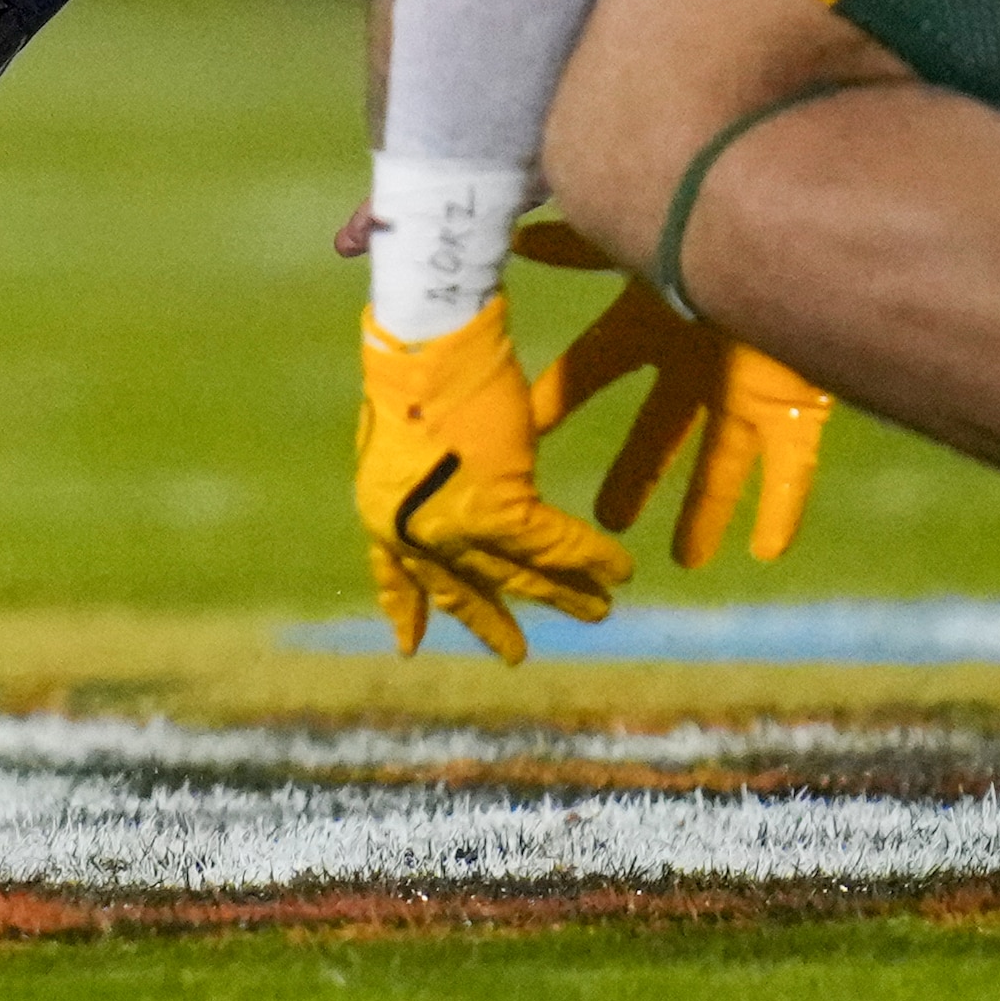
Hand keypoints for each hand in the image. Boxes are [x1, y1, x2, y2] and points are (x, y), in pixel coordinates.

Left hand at [356, 299, 629, 661]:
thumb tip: (438, 492)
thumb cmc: (410, 373)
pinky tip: (619, 570)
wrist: (424, 343)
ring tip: (598, 612)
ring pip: (520, 572)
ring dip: (563, 594)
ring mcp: (454, 524)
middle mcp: (410, 529)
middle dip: (492, 622)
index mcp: (380, 508)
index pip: (395, 573)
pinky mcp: (501, 508)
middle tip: (515, 657)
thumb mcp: (395, 441)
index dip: (406, 609)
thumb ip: (413, 481)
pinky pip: (556, 544)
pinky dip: (590, 558)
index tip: (408, 646)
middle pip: (462, 586)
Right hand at [520, 226, 831, 569]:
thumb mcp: (633, 240)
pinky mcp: (795, 411)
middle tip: (606, 523)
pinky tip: (767, 551)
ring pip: (720, 466)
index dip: (557, 399)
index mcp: (650, 327)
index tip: (524, 433)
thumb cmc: (710, 230)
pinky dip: (779, 511)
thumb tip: (517, 235)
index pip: (590, 369)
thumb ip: (579, 245)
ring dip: (701, 511)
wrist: (803, 237)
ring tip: (684, 559)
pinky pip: (789, 473)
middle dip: (632, 478)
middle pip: (656, 435)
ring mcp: (746, 394)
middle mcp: (695, 369)